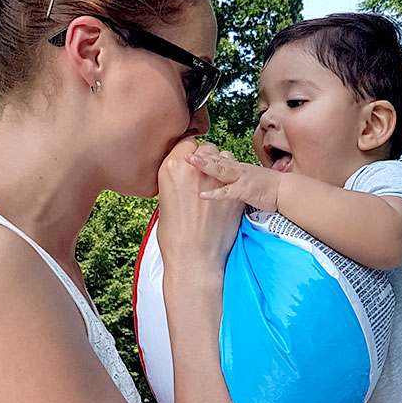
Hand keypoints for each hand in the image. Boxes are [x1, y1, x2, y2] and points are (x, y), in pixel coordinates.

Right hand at [156, 139, 243, 274]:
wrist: (194, 258)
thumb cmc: (174, 236)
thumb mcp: (165, 203)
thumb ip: (174, 185)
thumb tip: (180, 180)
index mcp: (173, 168)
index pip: (186, 144)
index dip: (190, 152)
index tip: (190, 160)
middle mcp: (194, 169)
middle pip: (206, 148)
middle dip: (207, 157)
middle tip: (204, 172)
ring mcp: (216, 178)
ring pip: (225, 157)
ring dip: (222, 165)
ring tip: (217, 180)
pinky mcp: (234, 190)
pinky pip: (236, 174)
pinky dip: (233, 179)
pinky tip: (229, 188)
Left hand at [187, 149, 282, 212]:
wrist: (284, 190)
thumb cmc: (267, 187)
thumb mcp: (247, 179)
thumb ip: (233, 178)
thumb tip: (220, 179)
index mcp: (237, 167)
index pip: (217, 157)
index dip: (203, 154)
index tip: (188, 152)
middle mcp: (237, 169)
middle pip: (216, 159)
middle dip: (199, 155)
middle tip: (184, 152)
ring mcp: (241, 178)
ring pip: (220, 169)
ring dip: (205, 165)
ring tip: (190, 161)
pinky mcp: (245, 190)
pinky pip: (228, 192)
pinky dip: (215, 193)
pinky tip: (203, 195)